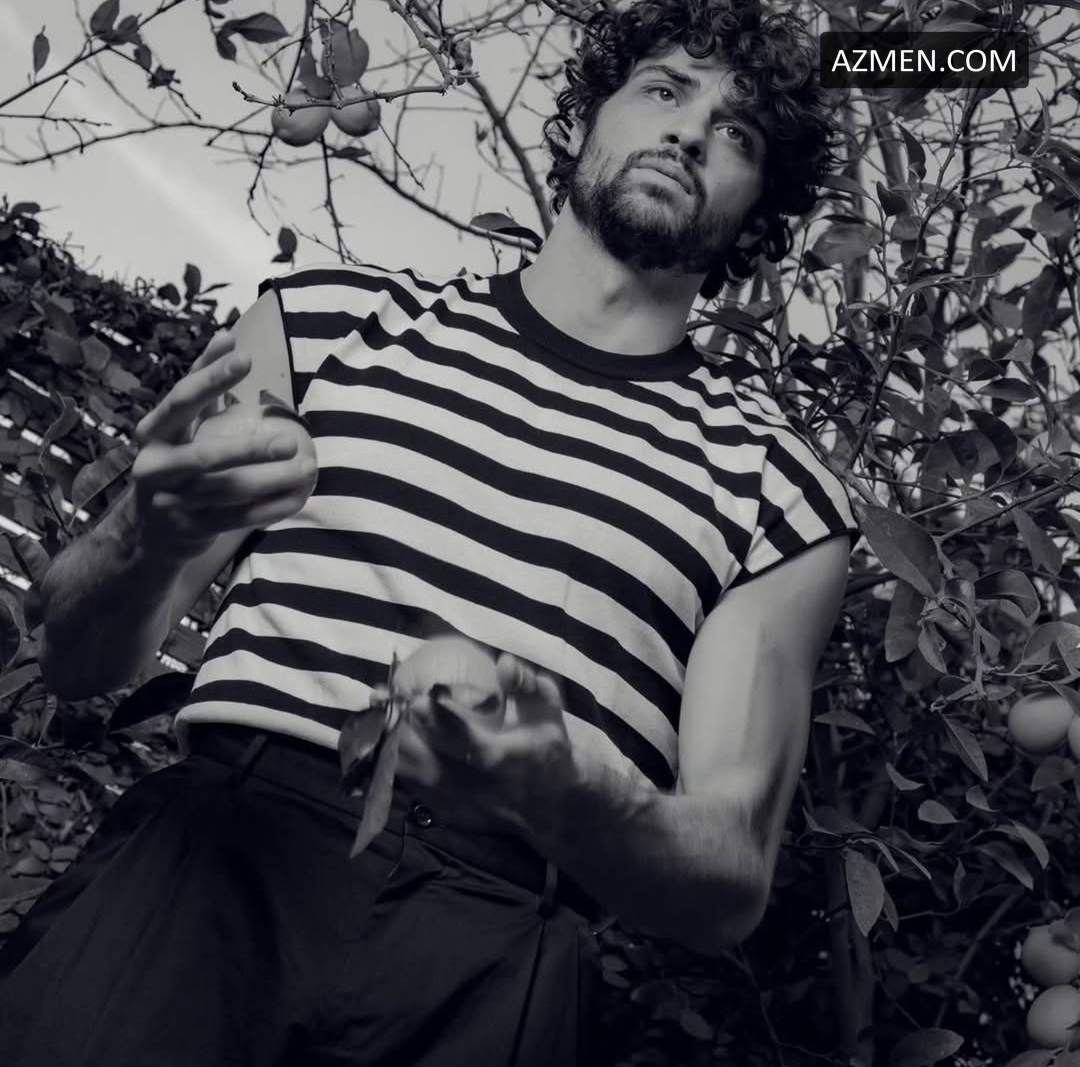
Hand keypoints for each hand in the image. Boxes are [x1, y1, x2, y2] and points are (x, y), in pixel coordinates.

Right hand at [130, 331, 316, 561]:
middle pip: (205, 456)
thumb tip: (227, 337)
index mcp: (153, 434)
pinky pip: (239, 518)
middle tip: (292, 439)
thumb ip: (203, 387)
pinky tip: (299, 496)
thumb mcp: (180, 426)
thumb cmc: (176, 463)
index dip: (210, 378)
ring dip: (273, 480)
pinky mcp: (191, 529)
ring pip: (228, 491)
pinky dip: (272, 507)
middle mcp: (155, 468)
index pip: (182, 401)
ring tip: (309, 467)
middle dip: (249, 449)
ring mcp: (172, 502)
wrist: (149, 532)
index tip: (245, 357)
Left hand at [394, 653, 576, 833]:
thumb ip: (528, 685)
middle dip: (398, 727)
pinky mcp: (446, 810)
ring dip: (390, 742)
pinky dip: (395, 761)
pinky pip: (411, 785)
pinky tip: (384, 737)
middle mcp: (471, 783)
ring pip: (410, 773)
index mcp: (497, 757)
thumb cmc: (550, 750)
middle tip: (382, 696)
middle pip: (422, 757)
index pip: (459, 738)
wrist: (552, 804)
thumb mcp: (550, 712)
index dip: (434, 718)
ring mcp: (455, 800)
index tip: (415, 696)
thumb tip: (503, 661)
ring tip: (376, 711)